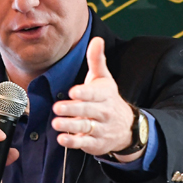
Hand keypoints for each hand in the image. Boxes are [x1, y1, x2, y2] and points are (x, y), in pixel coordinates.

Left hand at [52, 37, 141, 159]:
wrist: (126, 127)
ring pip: (86, 127)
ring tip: (56, 123)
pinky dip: (73, 142)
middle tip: (57, 107)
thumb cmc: (107, 98)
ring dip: (70, 126)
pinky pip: (85, 143)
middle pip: (89, 110)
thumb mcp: (104, 79)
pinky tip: (62, 139)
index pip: (95, 94)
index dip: (85, 93)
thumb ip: (97, 60)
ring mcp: (101, 128)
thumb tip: (96, 39)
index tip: (73, 92)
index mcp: (105, 94)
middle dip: (73, 109)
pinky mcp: (96, 143)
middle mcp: (104, 112)